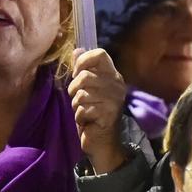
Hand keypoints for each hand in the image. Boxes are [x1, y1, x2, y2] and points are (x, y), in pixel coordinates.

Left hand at [69, 48, 127, 173]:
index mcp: (113, 75)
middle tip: (78, 99)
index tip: (76, 74)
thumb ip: (82, 69)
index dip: (83, 61)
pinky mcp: (108, 114)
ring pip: (82, 93)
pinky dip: (80, 116)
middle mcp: (117, 85)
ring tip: (84, 110)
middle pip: (85, 76)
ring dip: (77, 105)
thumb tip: (76, 49)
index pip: (100, 54)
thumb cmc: (93, 112)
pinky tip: (88, 121)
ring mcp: (114, 100)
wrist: (102, 142)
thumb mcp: (86, 89)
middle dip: (74, 89)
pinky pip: (83, 109)